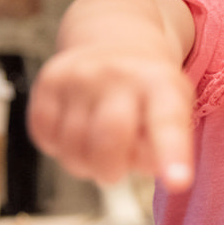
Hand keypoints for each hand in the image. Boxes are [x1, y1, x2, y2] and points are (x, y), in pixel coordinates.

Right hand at [28, 46, 194, 191]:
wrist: (113, 41)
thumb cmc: (148, 92)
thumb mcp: (172, 111)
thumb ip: (164, 148)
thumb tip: (146, 168)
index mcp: (160, 84)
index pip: (167, 122)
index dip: (172, 154)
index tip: (179, 182)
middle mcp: (119, 74)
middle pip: (109, 136)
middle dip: (110, 170)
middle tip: (114, 173)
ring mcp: (80, 74)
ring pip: (72, 145)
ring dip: (84, 164)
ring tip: (97, 150)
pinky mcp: (50, 80)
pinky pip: (45, 136)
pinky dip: (59, 148)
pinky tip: (76, 133)